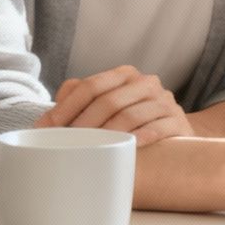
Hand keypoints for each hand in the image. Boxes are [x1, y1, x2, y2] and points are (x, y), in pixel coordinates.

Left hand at [36, 65, 189, 145]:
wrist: (173, 129)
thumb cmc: (130, 118)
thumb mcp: (105, 104)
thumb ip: (77, 100)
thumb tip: (45, 120)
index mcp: (124, 75)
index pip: (91, 86)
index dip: (67, 107)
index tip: (48, 127)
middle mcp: (146, 83)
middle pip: (109, 101)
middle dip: (84, 124)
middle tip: (67, 143)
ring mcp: (165, 101)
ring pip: (132, 115)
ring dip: (109, 134)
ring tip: (91, 150)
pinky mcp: (179, 122)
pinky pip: (158, 128)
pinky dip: (141, 138)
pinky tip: (127, 148)